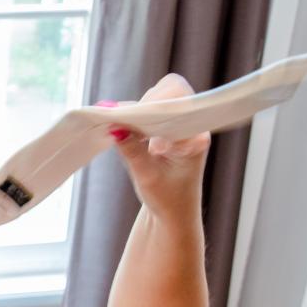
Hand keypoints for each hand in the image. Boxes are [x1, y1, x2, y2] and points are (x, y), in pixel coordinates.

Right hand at [102, 74, 211, 218]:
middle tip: (125, 119)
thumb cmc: (167, 199)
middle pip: (170, 92)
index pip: (180, 100)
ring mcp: (178, 126)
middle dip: (145, 103)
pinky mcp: (165, 129)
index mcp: (194, 137)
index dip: (157, 100)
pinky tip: (123, 128)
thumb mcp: (146, 176)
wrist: (174, 214)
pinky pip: (149, 111)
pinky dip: (134, 117)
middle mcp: (191, 126)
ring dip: (138, 110)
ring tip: (123, 125)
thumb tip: (112, 126)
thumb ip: (131, 150)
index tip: (134, 114)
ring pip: (157, 99)